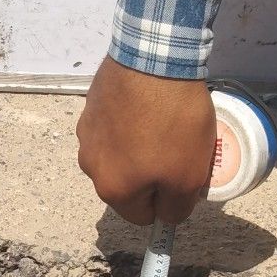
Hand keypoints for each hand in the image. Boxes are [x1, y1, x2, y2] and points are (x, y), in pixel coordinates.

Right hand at [76, 56, 216, 225]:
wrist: (153, 59)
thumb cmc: (172, 123)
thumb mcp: (190, 177)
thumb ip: (177, 208)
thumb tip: (166, 214)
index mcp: (111, 190)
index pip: (143, 217)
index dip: (168, 201)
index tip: (184, 178)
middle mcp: (90, 166)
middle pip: (129, 184)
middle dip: (153, 173)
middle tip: (178, 148)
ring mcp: (86, 132)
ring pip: (121, 154)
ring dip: (140, 146)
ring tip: (163, 121)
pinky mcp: (90, 104)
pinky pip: (115, 125)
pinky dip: (131, 122)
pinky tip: (149, 104)